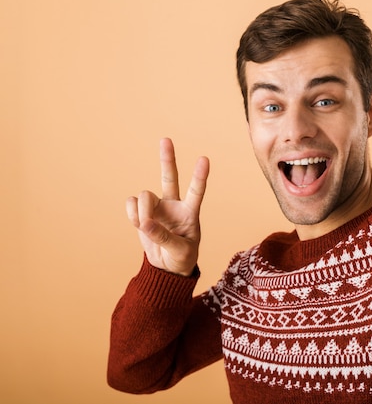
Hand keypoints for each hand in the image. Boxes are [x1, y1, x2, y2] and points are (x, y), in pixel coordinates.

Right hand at [126, 138, 209, 275]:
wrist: (167, 266)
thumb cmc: (182, 258)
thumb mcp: (180, 251)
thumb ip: (164, 237)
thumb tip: (146, 223)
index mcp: (190, 212)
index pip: (196, 191)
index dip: (199, 176)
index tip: (204, 159)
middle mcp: (174, 205)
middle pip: (170, 178)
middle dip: (167, 159)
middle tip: (166, 139)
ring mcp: (158, 207)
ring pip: (145, 196)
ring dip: (142, 211)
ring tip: (146, 226)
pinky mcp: (142, 212)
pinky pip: (132, 205)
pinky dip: (132, 214)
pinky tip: (139, 223)